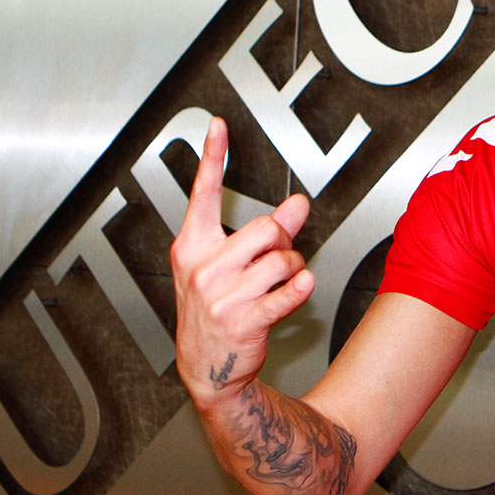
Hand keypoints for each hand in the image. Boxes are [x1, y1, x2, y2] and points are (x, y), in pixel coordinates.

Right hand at [170, 116, 312, 406]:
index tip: (219, 126)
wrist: (208, 367)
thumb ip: (267, 231)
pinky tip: (297, 289)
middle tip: (275, 258)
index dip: (213, 157)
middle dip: (281, 241)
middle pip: (264, 228)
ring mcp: (220, 296)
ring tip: (278, 283)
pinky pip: (290, 290)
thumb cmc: (216, 310)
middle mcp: (203, 268)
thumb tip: (299, 203)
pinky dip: (302, 288)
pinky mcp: (243, 320)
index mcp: (192, 247)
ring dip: (292, 268)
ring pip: (282, 259)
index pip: (204, 194)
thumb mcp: (229, 266)